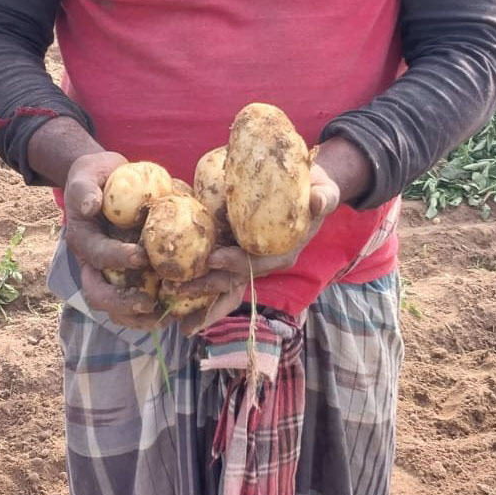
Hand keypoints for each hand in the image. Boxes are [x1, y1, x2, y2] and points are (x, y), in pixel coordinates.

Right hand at [64, 152, 165, 328]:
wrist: (103, 180)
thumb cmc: (96, 176)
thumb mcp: (86, 176)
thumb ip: (85, 189)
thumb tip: (90, 205)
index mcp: (83, 240)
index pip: (97, 255)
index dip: (117, 258)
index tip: (141, 256)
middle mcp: (93, 263)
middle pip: (99, 294)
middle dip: (121, 303)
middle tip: (148, 303)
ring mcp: (109, 272)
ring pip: (115, 306)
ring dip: (136, 318)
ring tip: (163, 320)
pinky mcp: (127, 274)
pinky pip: (135, 297)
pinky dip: (152, 308)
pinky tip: (176, 311)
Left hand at [176, 163, 341, 334]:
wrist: (310, 192)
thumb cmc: (316, 190)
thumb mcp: (324, 190)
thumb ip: (323, 197)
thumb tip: (319, 201)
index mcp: (284, 252)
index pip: (257, 262)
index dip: (236, 262)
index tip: (214, 258)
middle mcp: (264, 262)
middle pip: (234, 279)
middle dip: (207, 287)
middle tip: (178, 289)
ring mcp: (249, 259)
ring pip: (222, 283)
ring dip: (198, 295)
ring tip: (171, 304)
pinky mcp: (236, 251)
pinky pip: (216, 270)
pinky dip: (198, 283)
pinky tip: (174, 294)